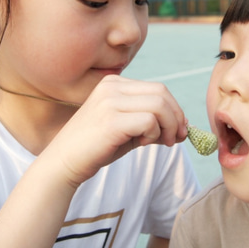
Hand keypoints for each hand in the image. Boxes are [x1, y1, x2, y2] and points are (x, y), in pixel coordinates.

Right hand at [44, 75, 186, 187]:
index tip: (179, 130)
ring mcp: (110, 101)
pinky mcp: (111, 120)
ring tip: (161, 142)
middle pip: (162, 93)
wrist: (63, 163)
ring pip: (159, 106)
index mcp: (114, 84)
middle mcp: (112, 87)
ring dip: (168, 127)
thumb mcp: (128, 130)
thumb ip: (153, 124)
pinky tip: (143, 143)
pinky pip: (149, 121)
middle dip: (176, 117)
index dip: (175, 109)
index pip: (158, 89)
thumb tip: (185, 126)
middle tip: (176, 138)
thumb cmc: (96, 147)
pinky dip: (154, 134)